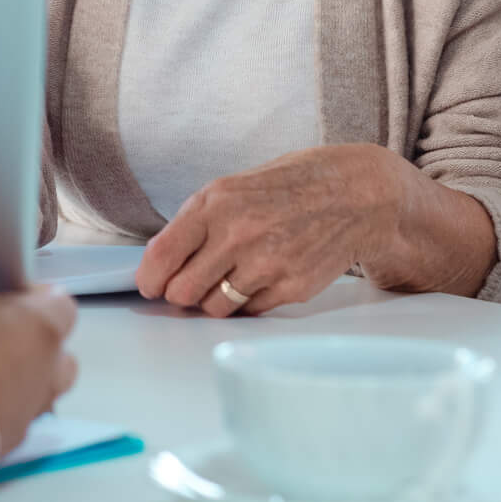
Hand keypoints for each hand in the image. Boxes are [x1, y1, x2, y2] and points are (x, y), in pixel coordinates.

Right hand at [0, 154, 78, 443]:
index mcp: (37, 323)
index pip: (58, 303)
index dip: (34, 299)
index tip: (6, 295)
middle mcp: (45, 371)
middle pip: (59, 353)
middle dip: (33, 346)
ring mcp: (27, 415)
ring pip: (42, 395)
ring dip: (19, 385)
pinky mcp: (4, 450)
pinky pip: (10, 430)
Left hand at [135, 144, 405, 317]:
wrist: (351, 194)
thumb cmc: (284, 189)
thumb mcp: (231, 190)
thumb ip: (195, 223)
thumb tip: (160, 265)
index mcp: (216, 204)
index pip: (162, 255)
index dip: (149, 278)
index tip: (149, 286)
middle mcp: (238, 235)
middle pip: (183, 291)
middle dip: (180, 293)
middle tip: (188, 286)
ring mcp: (267, 264)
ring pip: (214, 308)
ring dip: (213, 301)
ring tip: (227, 280)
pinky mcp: (291, 288)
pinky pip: (249, 312)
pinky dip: (246, 303)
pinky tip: (258, 279)